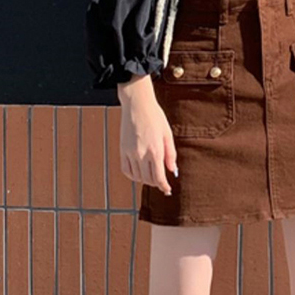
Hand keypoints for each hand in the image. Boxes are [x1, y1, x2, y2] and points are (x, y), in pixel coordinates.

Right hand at [117, 76, 176, 194]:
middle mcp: (142, 154)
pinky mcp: (122, 150)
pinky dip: (133, 175)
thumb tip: (173, 170)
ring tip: (151, 177)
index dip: (163, 186)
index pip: (159, 177)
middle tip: (161, 183)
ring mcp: (130, 152)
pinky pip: (126, 170)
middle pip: (148, 179)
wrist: (137, 104)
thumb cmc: (155, 117)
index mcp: (155, 150)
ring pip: (137, 177)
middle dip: (156, 184)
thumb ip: (171, 154)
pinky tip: (139, 173)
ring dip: (145, 180)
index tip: (167, 190)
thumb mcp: (167, 134)